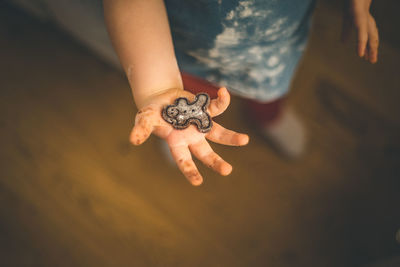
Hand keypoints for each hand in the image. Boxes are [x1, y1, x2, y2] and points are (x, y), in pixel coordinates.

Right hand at [130, 87, 248, 185]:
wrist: (162, 98)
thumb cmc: (152, 113)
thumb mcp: (144, 119)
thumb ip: (141, 129)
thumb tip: (133, 140)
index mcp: (177, 143)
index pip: (184, 161)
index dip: (191, 171)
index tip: (198, 182)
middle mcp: (192, 138)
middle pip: (206, 154)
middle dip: (216, 163)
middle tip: (227, 171)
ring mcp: (201, 125)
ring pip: (219, 134)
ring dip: (231, 137)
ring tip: (245, 140)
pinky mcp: (206, 110)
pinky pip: (217, 107)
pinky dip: (222, 100)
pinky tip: (224, 91)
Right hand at [342, 0, 378, 62]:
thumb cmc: (351, 2)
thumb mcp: (347, 19)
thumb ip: (346, 31)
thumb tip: (343, 43)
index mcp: (364, 21)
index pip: (369, 36)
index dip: (369, 46)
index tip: (367, 57)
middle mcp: (367, 20)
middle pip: (372, 37)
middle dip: (373, 49)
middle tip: (372, 61)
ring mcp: (364, 19)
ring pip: (370, 36)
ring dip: (371, 48)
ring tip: (371, 60)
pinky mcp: (360, 17)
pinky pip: (362, 33)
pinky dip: (362, 44)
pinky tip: (361, 54)